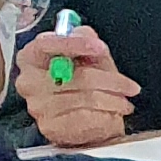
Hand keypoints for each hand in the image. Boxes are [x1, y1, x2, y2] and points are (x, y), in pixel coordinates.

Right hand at [13, 19, 136, 147]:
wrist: (85, 125)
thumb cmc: (84, 89)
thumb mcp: (89, 61)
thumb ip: (86, 43)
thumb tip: (86, 33)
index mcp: (32, 57)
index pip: (48, 44)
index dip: (75, 44)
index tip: (100, 47)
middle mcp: (29, 80)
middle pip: (76, 75)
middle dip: (111, 80)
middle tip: (131, 87)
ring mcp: (37, 105)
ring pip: (85, 98)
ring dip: (113, 101)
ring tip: (124, 103)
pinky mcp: (50, 126)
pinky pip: (85, 117)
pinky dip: (106, 116)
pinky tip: (113, 115)